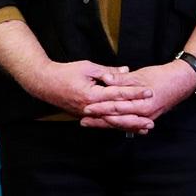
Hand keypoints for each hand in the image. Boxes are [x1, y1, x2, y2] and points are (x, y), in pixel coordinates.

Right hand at [24, 59, 152, 121]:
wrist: (44, 83)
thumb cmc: (65, 72)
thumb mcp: (88, 67)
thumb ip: (108, 72)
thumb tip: (126, 71)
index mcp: (91, 94)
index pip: (118, 94)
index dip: (134, 93)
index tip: (149, 92)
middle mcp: (90, 108)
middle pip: (116, 114)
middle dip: (135, 117)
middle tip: (151, 121)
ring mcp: (86, 114)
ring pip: (110, 122)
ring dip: (127, 126)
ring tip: (143, 129)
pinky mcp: (84, 116)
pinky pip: (102, 122)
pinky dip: (115, 125)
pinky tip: (126, 128)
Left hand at [85, 59, 195, 131]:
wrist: (181, 82)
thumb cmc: (162, 77)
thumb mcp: (141, 75)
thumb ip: (122, 79)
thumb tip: (106, 79)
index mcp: (142, 104)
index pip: (116, 108)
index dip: (100, 108)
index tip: (86, 108)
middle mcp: (144, 115)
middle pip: (117, 121)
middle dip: (99, 121)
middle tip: (83, 121)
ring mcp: (146, 119)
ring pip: (122, 125)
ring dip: (106, 124)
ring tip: (91, 124)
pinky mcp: (147, 118)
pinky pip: (130, 125)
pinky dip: (118, 125)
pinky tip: (108, 125)